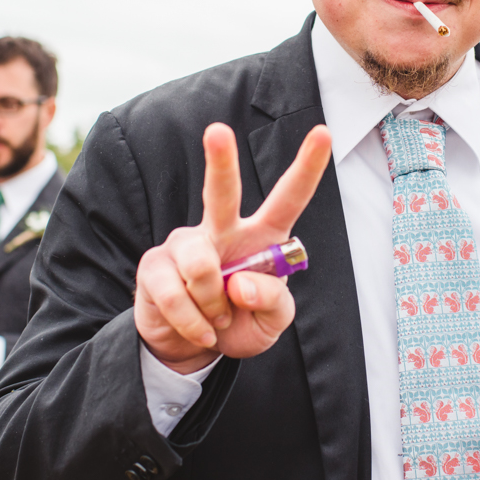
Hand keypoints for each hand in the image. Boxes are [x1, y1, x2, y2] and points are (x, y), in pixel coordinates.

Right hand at [134, 122, 331, 372]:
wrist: (193, 348)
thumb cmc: (240, 323)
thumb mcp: (272, 323)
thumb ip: (272, 301)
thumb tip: (240, 284)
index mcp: (261, 237)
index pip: (288, 198)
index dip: (307, 167)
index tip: (323, 133)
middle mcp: (222, 230)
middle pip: (222, 191)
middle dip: (221, 161)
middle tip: (218, 130)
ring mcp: (185, 244)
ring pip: (201, 266)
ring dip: (213, 304)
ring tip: (218, 317)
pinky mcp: (155, 265)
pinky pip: (176, 294)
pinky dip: (193, 322)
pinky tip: (200, 329)